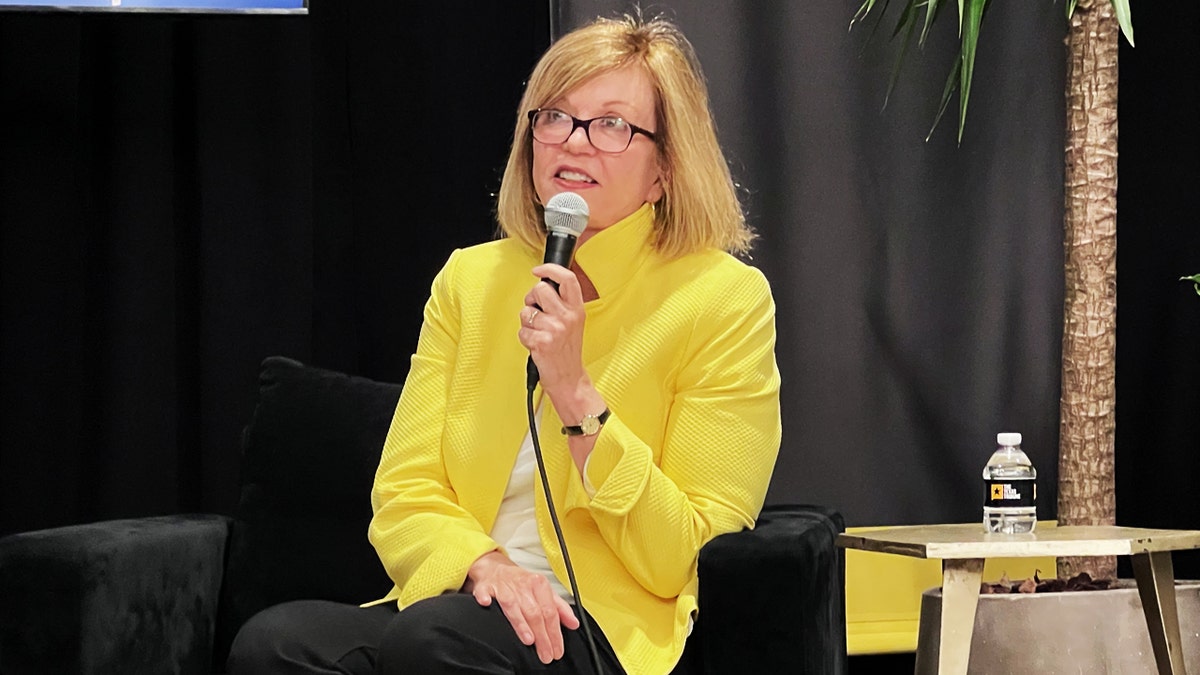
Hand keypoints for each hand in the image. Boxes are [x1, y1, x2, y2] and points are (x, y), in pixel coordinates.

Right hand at [464, 551, 579, 663]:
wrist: (495, 567)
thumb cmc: (520, 582)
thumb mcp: (543, 590)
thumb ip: (560, 608)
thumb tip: (574, 623)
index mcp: (539, 584)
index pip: (550, 611)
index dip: (555, 632)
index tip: (557, 649)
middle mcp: (522, 585)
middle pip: (534, 612)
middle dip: (542, 636)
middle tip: (546, 654)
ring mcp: (503, 586)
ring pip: (513, 606)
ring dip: (520, 623)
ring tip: (529, 640)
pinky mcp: (485, 586)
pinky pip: (484, 592)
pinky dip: (485, 598)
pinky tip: (486, 603)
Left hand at [518, 263, 587, 394]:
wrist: (569, 379)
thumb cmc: (567, 350)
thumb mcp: (573, 322)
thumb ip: (561, 303)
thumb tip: (542, 285)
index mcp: (577, 309)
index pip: (567, 279)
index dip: (550, 269)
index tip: (538, 270)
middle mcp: (568, 317)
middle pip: (540, 290)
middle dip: (532, 299)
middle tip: (537, 313)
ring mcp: (555, 329)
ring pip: (526, 311)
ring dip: (527, 323)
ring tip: (539, 334)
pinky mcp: (542, 342)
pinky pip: (522, 330)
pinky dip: (525, 338)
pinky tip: (536, 345)